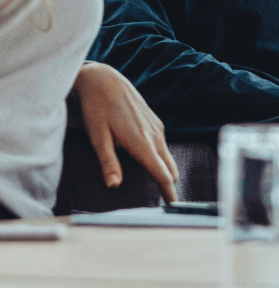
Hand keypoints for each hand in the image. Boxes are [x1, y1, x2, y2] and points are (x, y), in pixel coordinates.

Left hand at [71, 62, 177, 202]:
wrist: (105, 80)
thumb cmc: (97, 109)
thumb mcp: (98, 138)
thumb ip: (108, 163)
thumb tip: (114, 186)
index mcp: (142, 143)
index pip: (162, 173)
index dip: (168, 192)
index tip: (173, 206)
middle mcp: (154, 135)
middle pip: (170, 167)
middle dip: (169, 184)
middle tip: (166, 203)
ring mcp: (156, 127)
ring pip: (167, 156)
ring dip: (166, 170)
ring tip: (161, 185)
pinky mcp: (154, 121)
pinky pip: (163, 145)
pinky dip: (162, 157)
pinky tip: (152, 161)